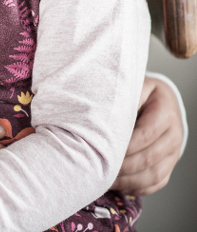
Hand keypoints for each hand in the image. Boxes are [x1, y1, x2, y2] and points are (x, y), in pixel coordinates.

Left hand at [111, 75, 183, 194]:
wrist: (162, 101)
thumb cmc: (141, 93)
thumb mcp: (135, 87)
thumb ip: (124, 98)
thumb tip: (104, 113)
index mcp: (165, 113)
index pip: (145, 134)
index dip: (124, 145)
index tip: (102, 148)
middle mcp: (174, 136)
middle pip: (149, 158)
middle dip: (122, 165)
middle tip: (99, 166)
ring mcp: (173, 153)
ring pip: (153, 175)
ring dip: (127, 180)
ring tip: (105, 178)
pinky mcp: (169, 166)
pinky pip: (156, 183)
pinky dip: (136, 187)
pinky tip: (117, 184)